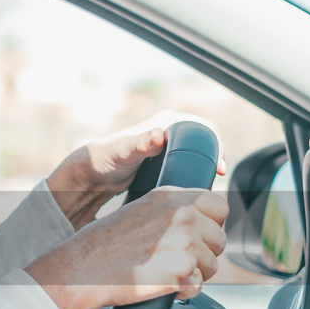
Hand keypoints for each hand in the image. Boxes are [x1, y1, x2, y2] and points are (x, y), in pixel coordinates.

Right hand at [25, 187, 228, 308]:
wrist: (82, 270)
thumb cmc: (102, 246)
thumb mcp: (138, 211)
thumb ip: (171, 211)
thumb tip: (200, 221)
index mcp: (170, 197)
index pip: (219, 205)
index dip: (211, 224)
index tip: (199, 235)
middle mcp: (181, 215)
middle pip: (219, 239)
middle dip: (203, 253)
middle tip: (175, 260)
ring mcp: (184, 243)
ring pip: (212, 265)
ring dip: (193, 274)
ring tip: (164, 273)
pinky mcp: (181, 271)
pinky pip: (198, 286)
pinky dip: (182, 291)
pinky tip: (160, 285)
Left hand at [46, 111, 226, 228]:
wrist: (90, 175)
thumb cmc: (105, 159)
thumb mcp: (126, 151)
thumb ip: (141, 143)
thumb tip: (159, 136)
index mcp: (167, 121)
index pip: (204, 128)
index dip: (217, 145)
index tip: (219, 166)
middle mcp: (169, 130)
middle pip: (204, 143)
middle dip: (214, 159)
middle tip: (215, 180)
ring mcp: (167, 147)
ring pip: (196, 156)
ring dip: (205, 168)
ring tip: (207, 186)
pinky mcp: (163, 162)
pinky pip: (186, 165)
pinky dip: (193, 174)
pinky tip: (194, 187)